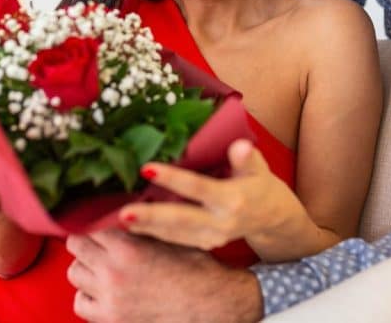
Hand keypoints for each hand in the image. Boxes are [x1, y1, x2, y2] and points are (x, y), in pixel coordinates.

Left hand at [66, 229, 261, 322]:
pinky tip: (102, 290)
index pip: (90, 225)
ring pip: (74, 273)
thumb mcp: (169, 237)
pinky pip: (81, 303)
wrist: (212, 306)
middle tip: (99, 242)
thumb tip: (124, 209)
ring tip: (101, 265)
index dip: (97, 222)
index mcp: (127, 247)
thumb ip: (141, 225)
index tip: (99, 222)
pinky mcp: (111, 319)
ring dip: (85, 267)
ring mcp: (109, 299)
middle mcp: (113, 272)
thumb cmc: (196, 270)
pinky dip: (88, 295)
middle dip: (87, 241)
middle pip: (76, 246)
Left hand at [116, 139, 313, 258]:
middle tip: (122, 213)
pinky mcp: (203, 245)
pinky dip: (152, 235)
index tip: (147, 168)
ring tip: (118, 220)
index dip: (173, 178)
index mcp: (232, 200)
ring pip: (173, 234)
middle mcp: (220, 223)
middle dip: (150, 217)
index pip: (197, 188)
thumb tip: (239, 146)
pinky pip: (174, 241)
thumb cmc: (259, 184)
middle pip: (180, 220)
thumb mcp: (258, 168)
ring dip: (145, 228)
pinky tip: (130, 228)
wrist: (272, 218)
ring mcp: (211, 238)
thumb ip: (246, 158)